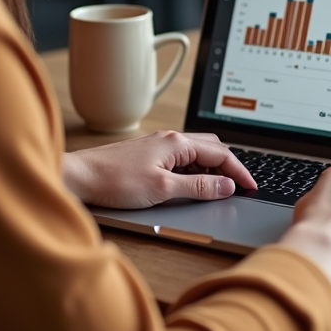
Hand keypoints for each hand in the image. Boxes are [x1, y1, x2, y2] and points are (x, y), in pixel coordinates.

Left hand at [62, 131, 256, 208]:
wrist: (79, 178)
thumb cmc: (114, 181)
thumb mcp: (163, 189)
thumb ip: (198, 187)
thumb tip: (227, 186)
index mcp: (177, 142)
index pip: (221, 154)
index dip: (240, 171)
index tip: (251, 187)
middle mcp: (169, 139)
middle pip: (212, 148)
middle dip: (228, 167)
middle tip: (238, 188)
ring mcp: (158, 147)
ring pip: (196, 154)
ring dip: (210, 170)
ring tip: (217, 191)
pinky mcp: (149, 156)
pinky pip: (181, 160)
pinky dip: (194, 172)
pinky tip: (190, 187)